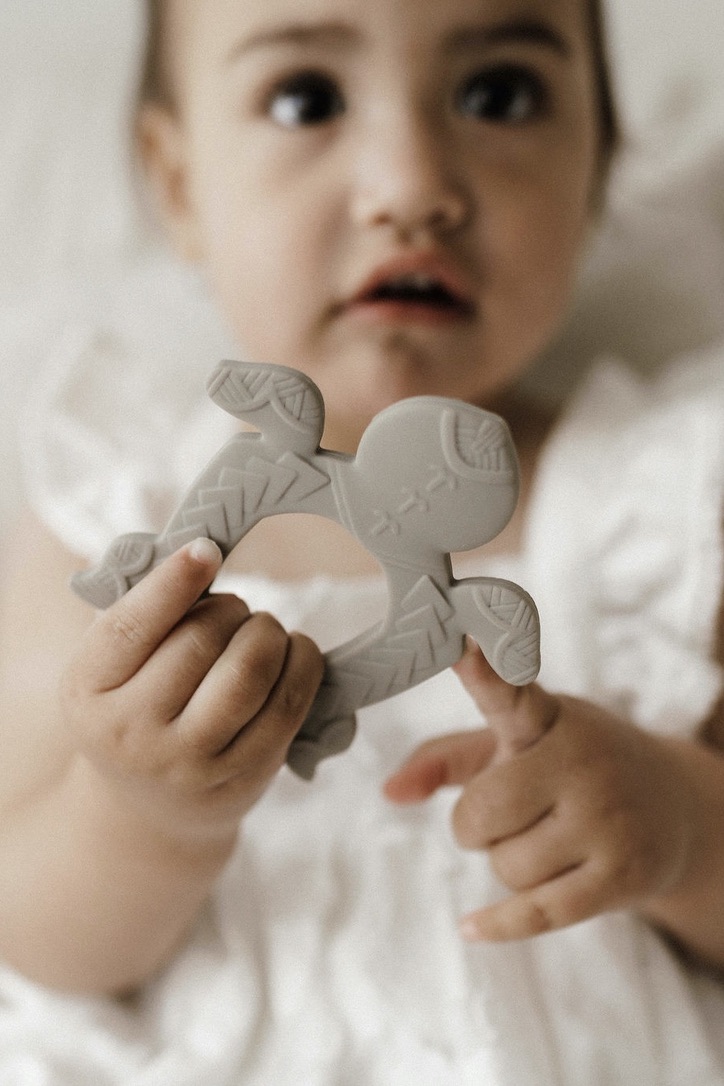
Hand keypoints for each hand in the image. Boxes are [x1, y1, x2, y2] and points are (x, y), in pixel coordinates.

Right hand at [62, 539, 323, 844]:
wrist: (153, 802)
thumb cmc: (139, 702)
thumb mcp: (114, 663)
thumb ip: (145, 609)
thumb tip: (200, 551)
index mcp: (87, 691)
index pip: (132, 626)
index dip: (174, 581)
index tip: (207, 549)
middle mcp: (130, 734)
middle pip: (201, 641)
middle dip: (233, 609)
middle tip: (237, 609)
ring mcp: (188, 764)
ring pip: (249, 673)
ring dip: (270, 633)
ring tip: (264, 631)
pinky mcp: (242, 778)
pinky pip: (287, 706)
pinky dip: (302, 663)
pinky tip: (295, 651)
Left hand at [384, 640, 692, 941]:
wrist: (674, 808)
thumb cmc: (572, 768)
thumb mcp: (515, 744)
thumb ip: (444, 759)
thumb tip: (389, 791)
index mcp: (546, 718)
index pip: (509, 693)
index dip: (484, 670)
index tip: (462, 640)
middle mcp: (580, 760)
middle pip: (480, 816)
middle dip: (478, 827)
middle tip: (512, 813)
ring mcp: (606, 818)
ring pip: (505, 868)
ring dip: (510, 865)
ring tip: (551, 839)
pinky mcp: (623, 875)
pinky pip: (536, 912)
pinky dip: (499, 924)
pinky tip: (470, 926)